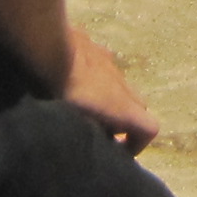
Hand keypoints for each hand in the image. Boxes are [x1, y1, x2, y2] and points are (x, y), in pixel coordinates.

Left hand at [61, 28, 160, 150]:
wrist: (46, 46)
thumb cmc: (60, 91)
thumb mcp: (73, 124)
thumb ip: (86, 135)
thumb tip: (84, 145)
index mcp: (121, 106)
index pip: (150, 128)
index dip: (138, 144)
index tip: (116, 152)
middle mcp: (121, 82)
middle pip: (138, 104)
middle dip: (124, 119)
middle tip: (98, 130)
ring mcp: (108, 61)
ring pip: (118, 83)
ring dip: (107, 96)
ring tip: (79, 103)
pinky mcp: (91, 44)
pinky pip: (99, 64)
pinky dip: (92, 75)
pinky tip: (67, 77)